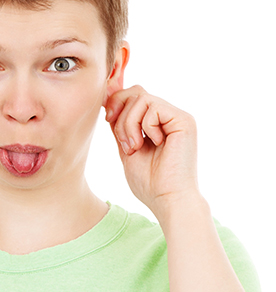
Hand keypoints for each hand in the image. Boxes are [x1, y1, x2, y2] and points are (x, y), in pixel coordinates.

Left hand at [104, 85, 200, 220]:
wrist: (168, 199)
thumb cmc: (149, 182)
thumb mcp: (126, 147)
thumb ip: (119, 124)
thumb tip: (107, 97)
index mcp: (156, 122)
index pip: (133, 96)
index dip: (115, 103)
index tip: (107, 120)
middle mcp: (169, 116)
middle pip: (135, 92)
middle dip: (120, 116)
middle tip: (125, 143)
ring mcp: (177, 117)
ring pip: (141, 98)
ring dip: (129, 124)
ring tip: (135, 147)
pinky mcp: (184, 120)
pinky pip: (153, 107)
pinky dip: (145, 126)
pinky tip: (153, 144)